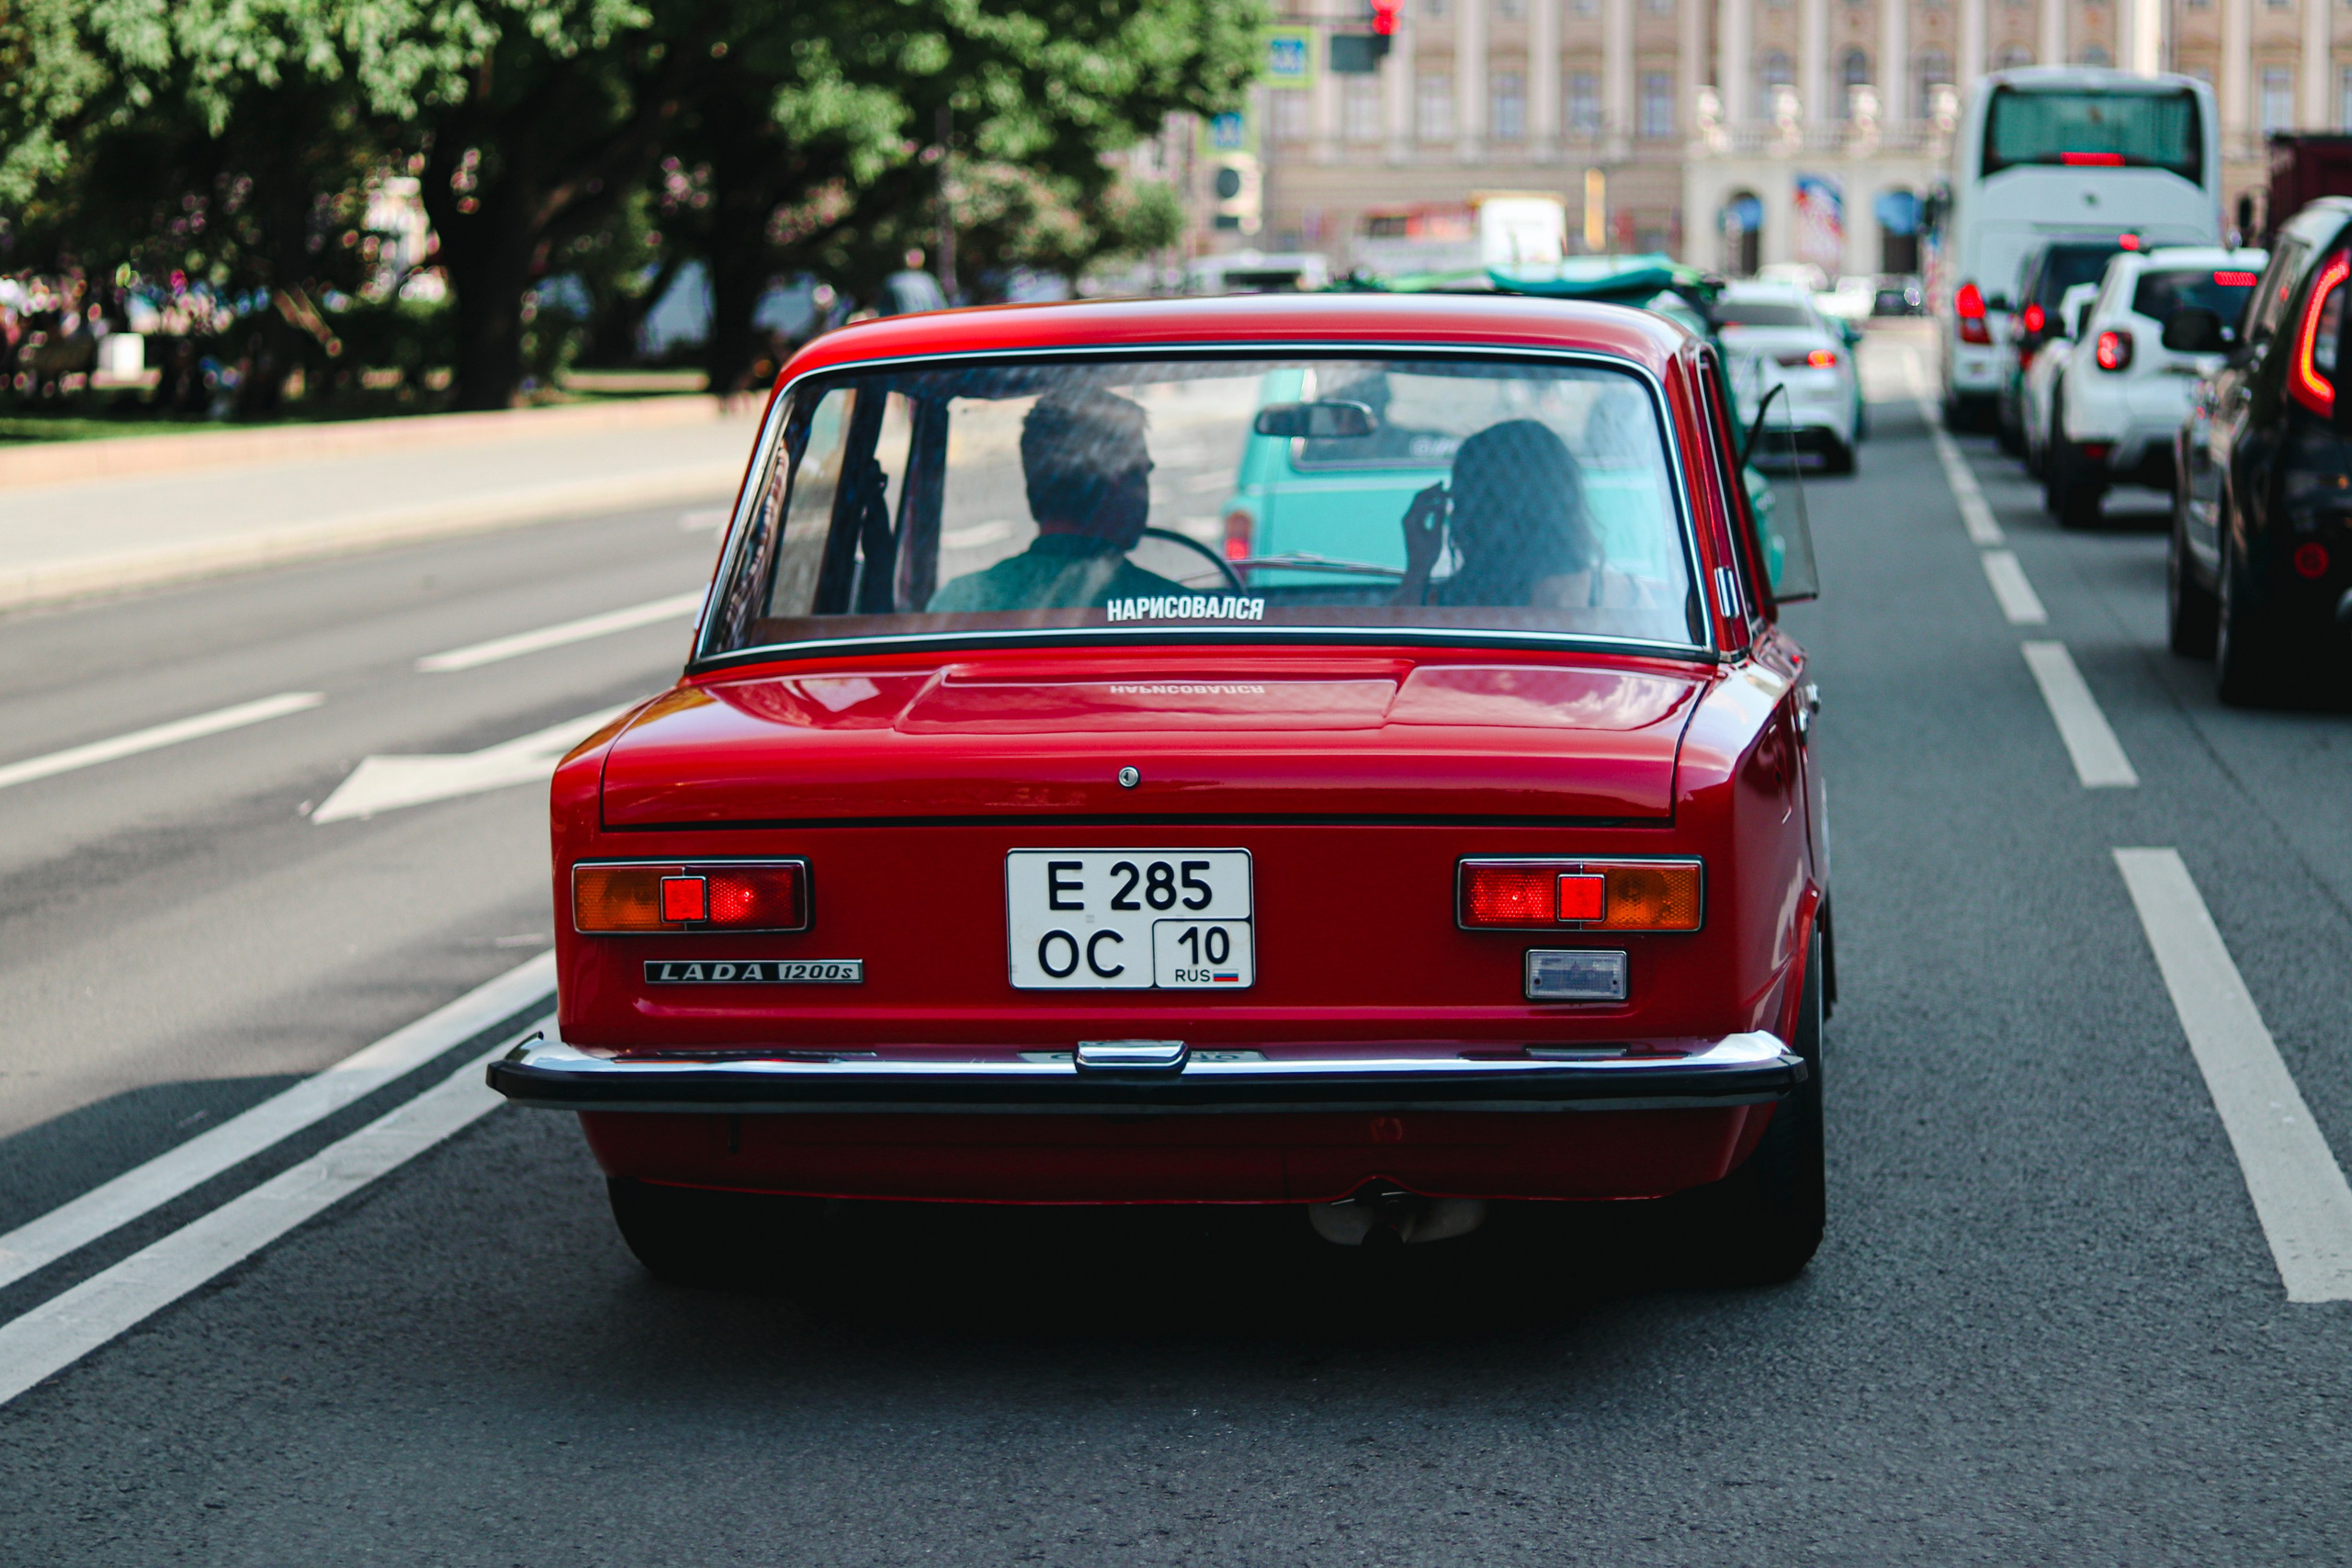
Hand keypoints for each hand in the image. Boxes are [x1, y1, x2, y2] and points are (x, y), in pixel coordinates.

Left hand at [1397, 481, 1447, 601]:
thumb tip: (1446, 502)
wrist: (1418, 570)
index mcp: (1411, 519)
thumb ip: (1441, 517)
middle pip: (1420, 499)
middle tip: (1446, 486)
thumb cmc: (1428, 554)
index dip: (1434, 490)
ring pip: (1421, 505)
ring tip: (1447, 496)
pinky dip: (1431, 507)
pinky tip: (1441, 508)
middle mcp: (1408, 519)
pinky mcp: (1413, 528)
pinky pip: (1422, 512)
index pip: (1421, 498)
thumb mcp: (1437, 535)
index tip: (1446, 485)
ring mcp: (1409, 523)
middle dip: (1433, 492)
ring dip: (1433, 499)